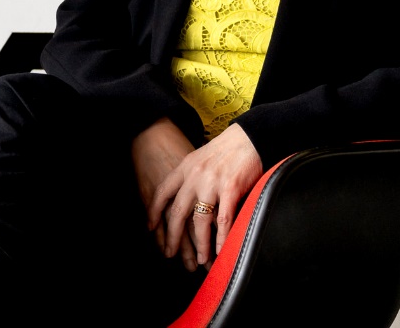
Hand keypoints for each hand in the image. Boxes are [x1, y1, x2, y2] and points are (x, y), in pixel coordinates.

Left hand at [148, 123, 262, 266]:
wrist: (248, 138)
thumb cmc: (225, 150)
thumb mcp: (200, 158)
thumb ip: (190, 177)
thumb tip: (183, 201)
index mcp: (185, 167)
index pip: (163, 192)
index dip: (154, 211)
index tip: (150, 228)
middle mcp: (195, 176)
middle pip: (178, 211)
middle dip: (172, 236)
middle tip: (169, 253)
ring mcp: (212, 183)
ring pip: (200, 220)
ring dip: (201, 243)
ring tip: (201, 260)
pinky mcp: (230, 188)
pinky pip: (223, 219)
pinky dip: (221, 237)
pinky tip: (220, 249)